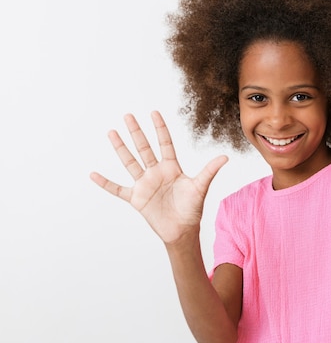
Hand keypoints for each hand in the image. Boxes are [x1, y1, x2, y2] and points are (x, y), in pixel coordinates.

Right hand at [90, 111, 227, 243]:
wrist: (182, 230)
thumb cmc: (192, 209)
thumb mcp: (200, 187)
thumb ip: (209, 171)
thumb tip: (226, 157)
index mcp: (171, 168)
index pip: (164, 143)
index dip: (160, 129)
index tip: (154, 112)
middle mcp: (156, 172)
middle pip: (144, 148)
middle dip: (136, 132)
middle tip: (128, 115)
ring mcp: (145, 184)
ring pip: (130, 162)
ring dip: (120, 148)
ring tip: (111, 132)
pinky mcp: (136, 198)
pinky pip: (117, 189)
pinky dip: (105, 183)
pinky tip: (93, 174)